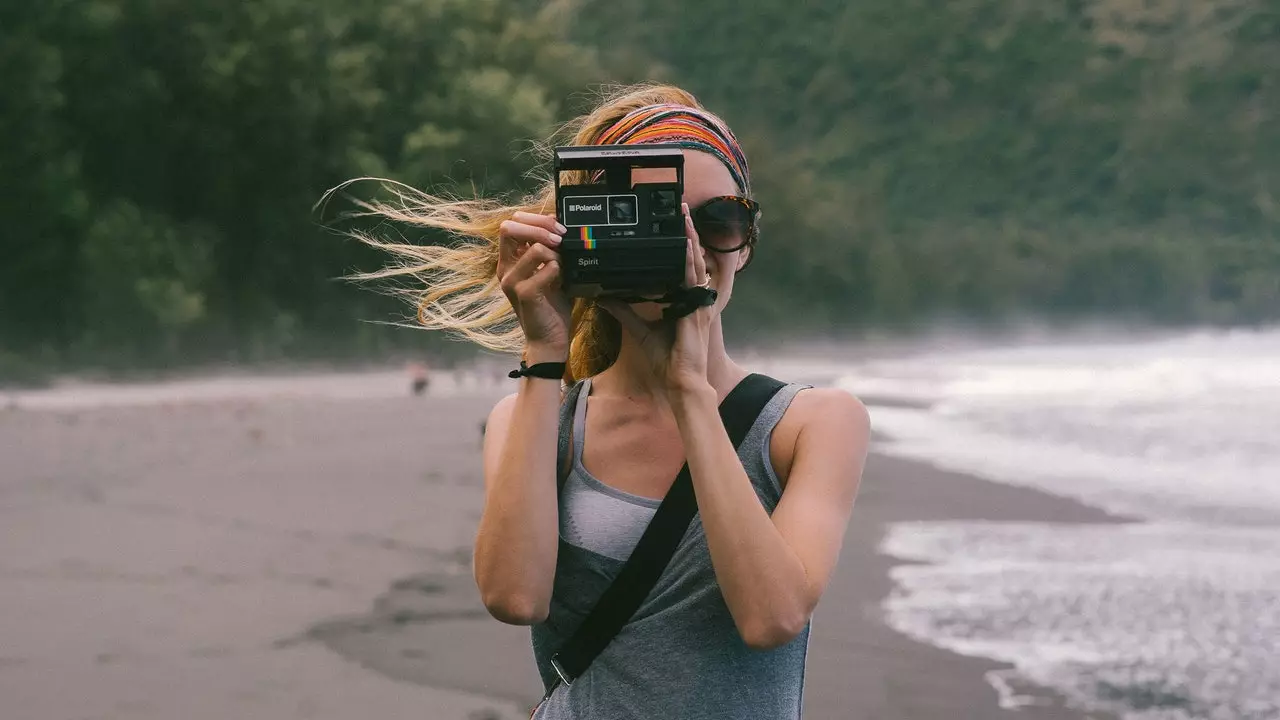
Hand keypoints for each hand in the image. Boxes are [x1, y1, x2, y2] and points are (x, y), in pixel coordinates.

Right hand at [497, 212, 570, 359]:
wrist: (550, 339)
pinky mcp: (523, 294)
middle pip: (510, 227)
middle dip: (540, 227)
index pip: (512, 223)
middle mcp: (505, 268)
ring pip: (534, 248)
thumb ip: (550, 249)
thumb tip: (557, 223)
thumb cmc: (551, 305)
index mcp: (509, 261)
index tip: (557, 227)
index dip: (535, 219)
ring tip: (563, 265)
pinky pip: (545, 269)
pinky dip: (559, 270)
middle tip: (561, 238)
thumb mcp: (550, 271)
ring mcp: (511, 281)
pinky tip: (562, 280)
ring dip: (556, 252)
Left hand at [599, 204, 714, 393]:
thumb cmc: (666, 361)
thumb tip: (602, 295)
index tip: (672, 225)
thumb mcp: (639, 329)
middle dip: (686, 233)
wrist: (680, 382)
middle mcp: (692, 298)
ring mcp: (697, 302)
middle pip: (690, 258)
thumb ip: (623, 310)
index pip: (680, 266)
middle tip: (680, 209)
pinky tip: (687, 245)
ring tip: (684, 217)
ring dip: (690, 238)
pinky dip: (690, 261)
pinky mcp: (696, 309)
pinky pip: (693, 280)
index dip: (679, 245)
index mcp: (682, 301)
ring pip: (694, 263)